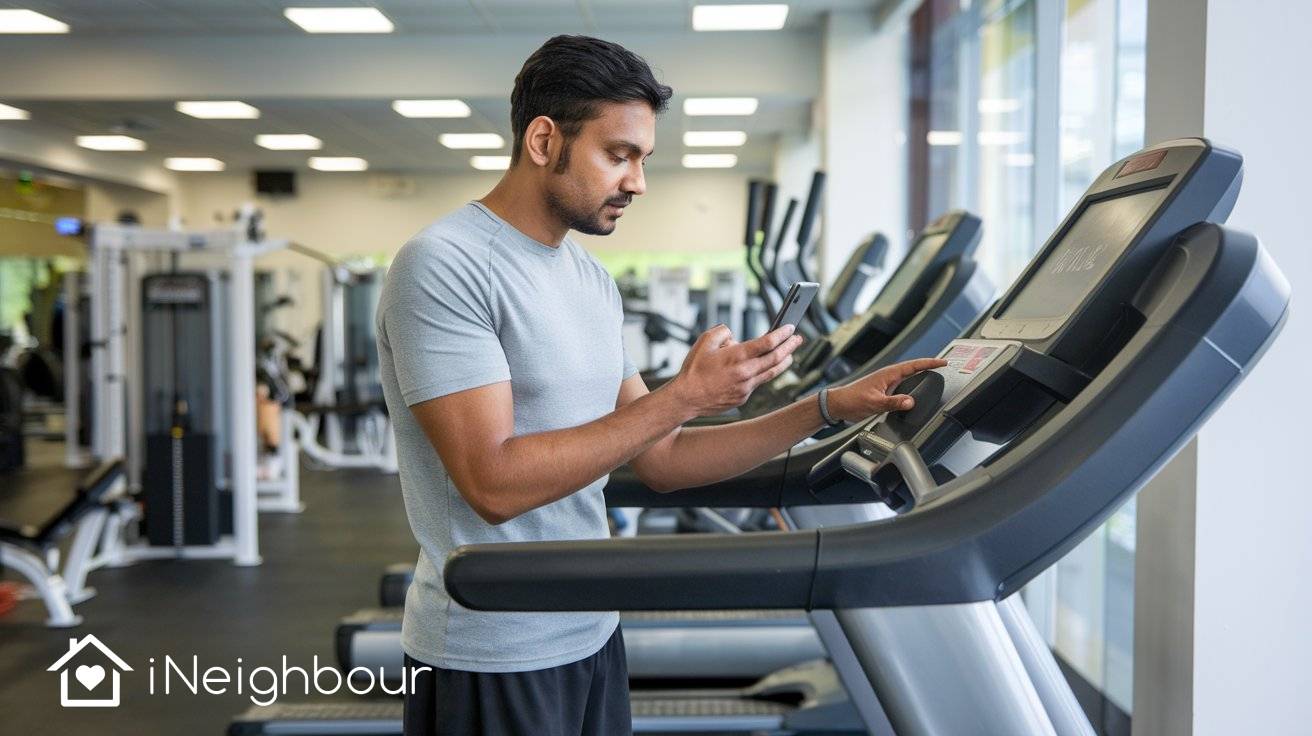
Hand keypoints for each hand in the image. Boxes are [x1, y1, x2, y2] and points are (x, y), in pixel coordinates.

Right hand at [667, 324, 804, 416]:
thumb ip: (722, 332)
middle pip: (776, 358)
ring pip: (771, 372)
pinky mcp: (743, 397)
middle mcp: (745, 372)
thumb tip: (734, 336)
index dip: (781, 334)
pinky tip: (765, 368)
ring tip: (791, 354)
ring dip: (784, 361)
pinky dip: (764, 373)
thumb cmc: (693, 370)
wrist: (687, 398)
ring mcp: (746, 387)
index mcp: (737, 356)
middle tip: (798, 338)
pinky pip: (758, 383)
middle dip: (790, 346)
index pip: (767, 342)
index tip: (789, 327)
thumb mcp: (704, 342)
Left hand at [826, 358, 948, 422]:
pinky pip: (902, 385)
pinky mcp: (883, 390)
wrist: (838, 404)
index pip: (914, 365)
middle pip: (913, 368)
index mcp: (888, 374)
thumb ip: (893, 402)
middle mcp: (888, 376)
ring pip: (908, 376)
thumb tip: (910, 402)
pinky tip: (914, 390)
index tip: (943, 362)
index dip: (930, 363)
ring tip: (934, 374)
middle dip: (928, 366)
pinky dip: (911, 385)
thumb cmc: (852, 400)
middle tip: (943, 366)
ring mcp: (886, 383)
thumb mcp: (875, 403)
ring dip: (920, 374)